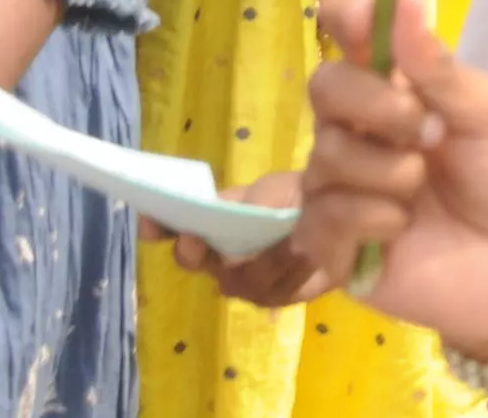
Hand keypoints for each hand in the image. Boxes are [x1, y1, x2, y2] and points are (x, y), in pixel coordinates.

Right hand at [159, 175, 328, 310]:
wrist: (337, 216)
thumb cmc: (291, 199)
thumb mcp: (264, 190)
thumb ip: (239, 202)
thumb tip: (215, 210)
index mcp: (209, 229)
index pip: (171, 229)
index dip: (158, 227)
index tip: (150, 222)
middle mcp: (219, 260)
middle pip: (194, 263)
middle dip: (193, 252)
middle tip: (196, 237)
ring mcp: (245, 283)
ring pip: (235, 282)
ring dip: (258, 260)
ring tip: (285, 238)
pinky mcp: (276, 298)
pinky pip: (273, 292)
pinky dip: (289, 271)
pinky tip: (304, 253)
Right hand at [290, 0, 487, 360]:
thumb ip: (437, 65)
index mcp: (396, 83)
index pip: (346, 30)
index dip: (344, 13)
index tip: (358, 18)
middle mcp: (359, 128)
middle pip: (324, 86)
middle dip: (373, 104)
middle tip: (427, 132)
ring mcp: (342, 185)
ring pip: (324, 154)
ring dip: (383, 169)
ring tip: (422, 189)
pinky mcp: (333, 244)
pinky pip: (321, 216)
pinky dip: (367, 216)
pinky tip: (400, 228)